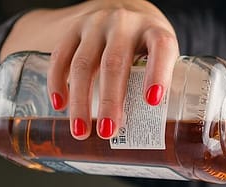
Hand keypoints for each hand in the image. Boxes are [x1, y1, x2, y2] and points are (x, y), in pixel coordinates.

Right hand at [43, 0, 177, 138]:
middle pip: (115, 63)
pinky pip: (60, 55)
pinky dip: (58, 82)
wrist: (127, 10)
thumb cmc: (151, 45)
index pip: (160, 48)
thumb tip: (160, 136)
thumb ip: (165, 86)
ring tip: (82, 131)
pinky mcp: (73, 28)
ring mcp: (96, 25)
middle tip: (109, 132)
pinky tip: (60, 105)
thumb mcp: (167, 57)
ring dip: (81, 100)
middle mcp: (125, 24)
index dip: (158, 74)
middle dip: (111, 100)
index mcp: (155, 31)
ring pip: (83, 63)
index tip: (152, 102)